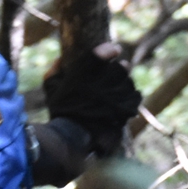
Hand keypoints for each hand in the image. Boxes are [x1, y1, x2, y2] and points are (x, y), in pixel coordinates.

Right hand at [42, 42, 142, 157]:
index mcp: (85, 74)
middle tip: (120, 67)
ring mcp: (115, 97)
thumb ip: (54, 71)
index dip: (110, 49)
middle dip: (120, 67)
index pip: (104, 52)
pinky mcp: (124, 111)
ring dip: (126, 82)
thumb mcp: (51, 89)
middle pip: (120, 68)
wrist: (73, 138)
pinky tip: (127, 98)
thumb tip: (59, 60)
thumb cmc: (61, 112)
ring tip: (122, 85)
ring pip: (129, 82)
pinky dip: (133, 96)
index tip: (114, 49)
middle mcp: (103, 83)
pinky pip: (135, 97)